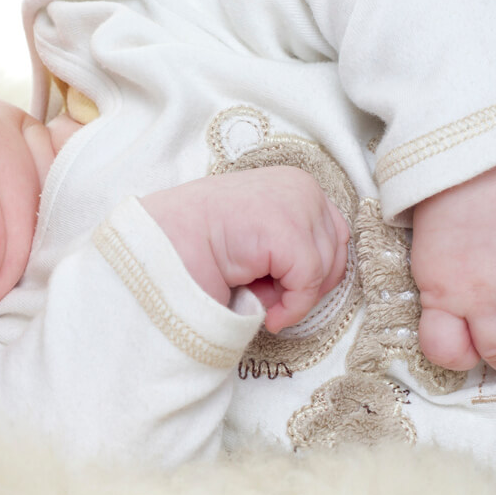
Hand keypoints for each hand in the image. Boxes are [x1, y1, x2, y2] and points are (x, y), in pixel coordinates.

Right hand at [141, 168, 349, 332]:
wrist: (158, 247)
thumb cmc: (199, 247)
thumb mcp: (258, 237)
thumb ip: (291, 245)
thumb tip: (318, 280)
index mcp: (293, 182)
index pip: (334, 232)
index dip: (316, 271)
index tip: (285, 291)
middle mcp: (299, 185)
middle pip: (337, 250)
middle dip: (308, 284)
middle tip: (272, 299)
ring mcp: (294, 203)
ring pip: (324, 268)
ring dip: (295, 296)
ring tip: (259, 299)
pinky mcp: (285, 228)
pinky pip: (309, 281)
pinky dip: (292, 306)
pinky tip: (266, 313)